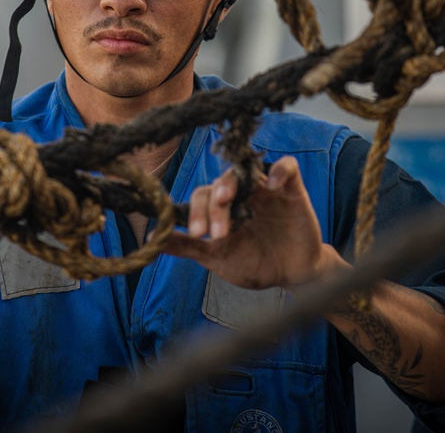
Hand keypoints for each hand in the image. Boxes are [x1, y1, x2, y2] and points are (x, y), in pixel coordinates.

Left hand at [164, 156, 346, 288]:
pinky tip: (271, 185)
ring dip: (231, 183)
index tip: (197, 234)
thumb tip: (152, 236)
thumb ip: (187, 246)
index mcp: (220, 208)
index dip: (195, 212)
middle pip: (219, 184)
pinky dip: (279, 171)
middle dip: (212, 207)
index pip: (201, 197)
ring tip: (225, 199)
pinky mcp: (291, 189)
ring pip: (244, 172)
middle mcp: (240, 193)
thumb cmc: (255, 264)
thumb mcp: (218, 258)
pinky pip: (287, 168)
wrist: (292, 276)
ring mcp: (265, 189)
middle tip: (215, 233)